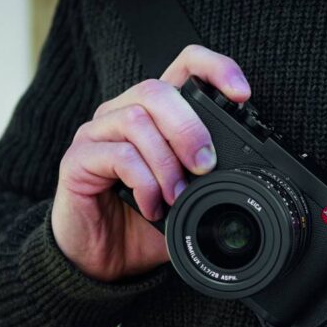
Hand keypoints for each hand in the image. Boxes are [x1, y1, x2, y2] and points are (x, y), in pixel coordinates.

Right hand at [52, 45, 250, 281]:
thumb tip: (248, 179)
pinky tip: (152, 206)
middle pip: (158, 90)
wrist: (105, 261)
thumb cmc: (145, 224)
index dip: (215, 68)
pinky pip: (117, 155)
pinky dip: (143, 183)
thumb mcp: (191, 201)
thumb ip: (213, 182)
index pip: (184, 66)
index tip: (242, 93)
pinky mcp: (77, 160)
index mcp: (157, 115)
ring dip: (166, 162)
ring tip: (177, 195)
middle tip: (205, 166)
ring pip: (137, 119)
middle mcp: (124, 114)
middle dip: (190, 129)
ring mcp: (97, 135)